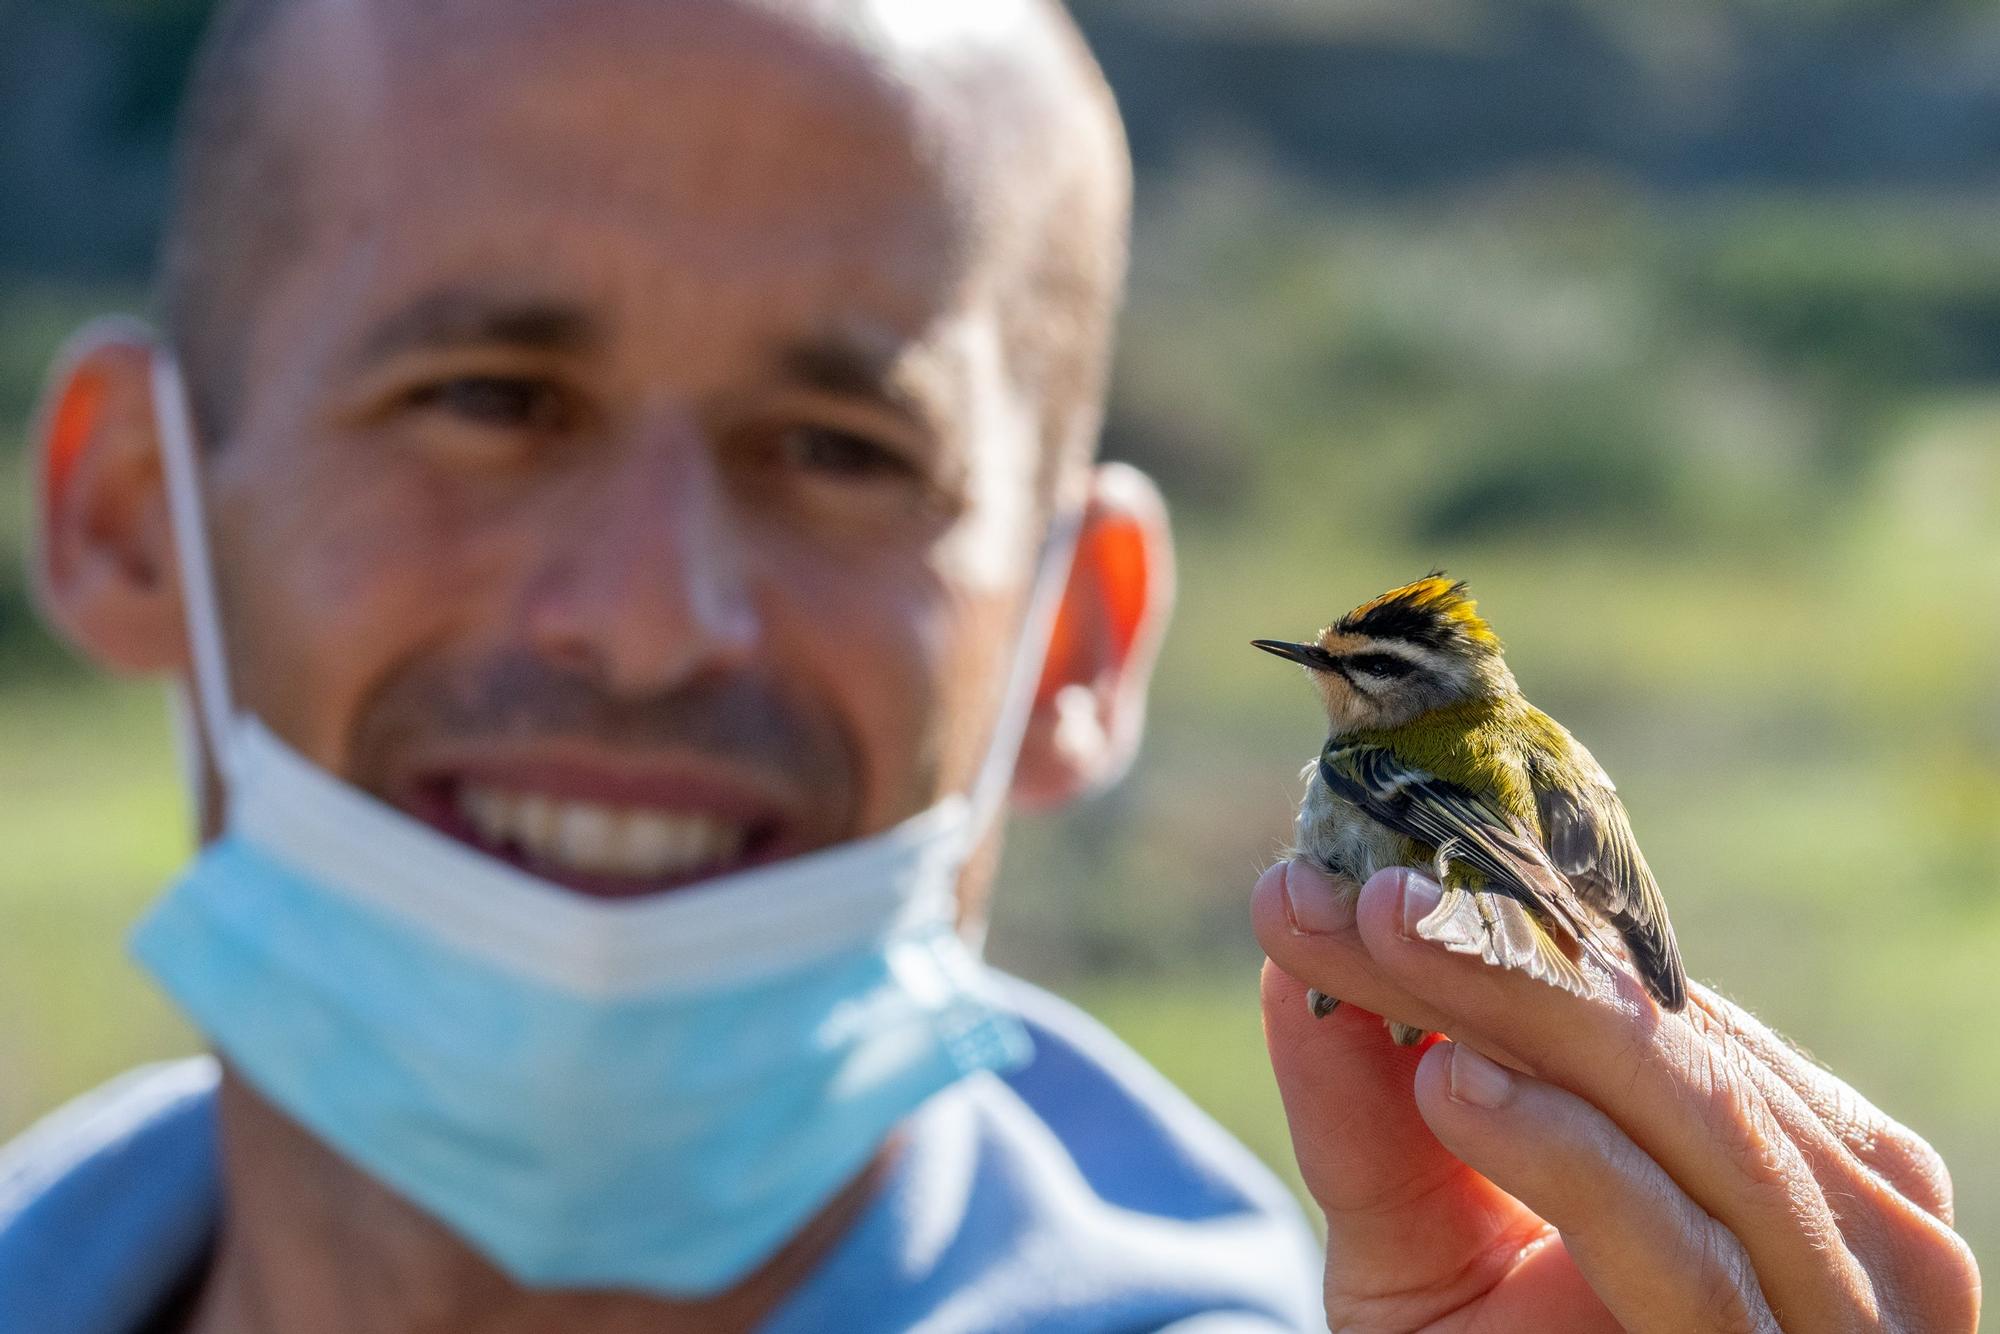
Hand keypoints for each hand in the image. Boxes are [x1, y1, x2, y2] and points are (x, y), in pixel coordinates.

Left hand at [1251, 859, 1979, 1332]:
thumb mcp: (1412, 1235)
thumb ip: (1365, 1106)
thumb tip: (1289, 911)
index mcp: (1765, 1132)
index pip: (1634, 991)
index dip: (1493, 915)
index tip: (1346, 858)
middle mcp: (1831, 1197)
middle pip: (1657, 1036)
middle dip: (1488, 948)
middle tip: (1352, 884)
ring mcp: (1832, 1286)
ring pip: (1683, 1114)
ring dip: (1516, 1008)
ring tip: (1384, 939)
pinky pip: (1680, 1250)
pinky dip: (1570, 1156)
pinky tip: (1457, 1086)